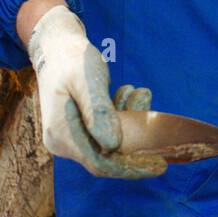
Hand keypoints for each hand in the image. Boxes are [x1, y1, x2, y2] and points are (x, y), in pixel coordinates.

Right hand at [27, 5, 166, 177]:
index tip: (160, 165)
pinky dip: (122, 116)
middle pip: (107, 156)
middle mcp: (62, 142)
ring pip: (110, 142)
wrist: (57, 48)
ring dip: (130, 120)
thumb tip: (112, 145)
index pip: (100, 164)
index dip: (131, 168)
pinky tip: (129, 93)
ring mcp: (69, 137)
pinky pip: (107, 132)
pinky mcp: (79, 130)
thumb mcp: (87, 79)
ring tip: (139, 92)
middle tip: (150, 107)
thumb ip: (98, 112)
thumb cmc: (72, 59)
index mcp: (61, 134)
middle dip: (135, 138)